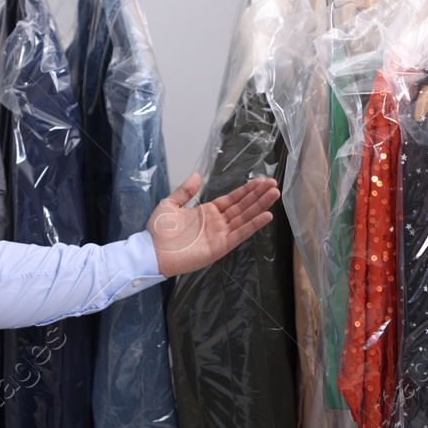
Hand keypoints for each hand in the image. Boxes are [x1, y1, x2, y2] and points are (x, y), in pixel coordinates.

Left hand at [147, 173, 280, 277]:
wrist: (153, 251)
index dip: (246, 191)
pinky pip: (240, 234)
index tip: (261, 181)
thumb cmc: (159, 231)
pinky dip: (253, 225)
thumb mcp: (170, 204)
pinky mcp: (220, 247)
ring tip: (274, 195)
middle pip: (242, 207)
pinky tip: (266, 216)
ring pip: (244, 218)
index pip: (232, 200)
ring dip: (260, 207)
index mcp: (207, 212)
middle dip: (258, 196)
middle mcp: (217, 223)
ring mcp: (220, 235)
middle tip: (274, 184)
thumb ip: (185, 191)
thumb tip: (197, 176)